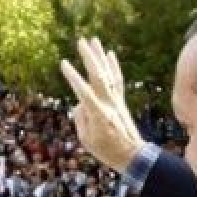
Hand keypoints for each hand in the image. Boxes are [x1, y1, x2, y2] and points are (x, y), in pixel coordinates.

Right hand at [60, 38, 143, 172]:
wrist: (133, 156)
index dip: (73, 77)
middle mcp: (109, 103)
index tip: (63, 63)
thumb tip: (80, 103)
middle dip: (89, 57)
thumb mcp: (86, 140)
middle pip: (98, 76)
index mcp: (99, 114)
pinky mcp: (121, 101)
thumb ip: (80, 119)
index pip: (83, 91)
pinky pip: (118, 80)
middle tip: (81, 41)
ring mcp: (117, 101)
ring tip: (94, 40)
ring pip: (108, 73)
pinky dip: (114, 66)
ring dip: (101, 56)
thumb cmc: (106, 151)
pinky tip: (110, 54)